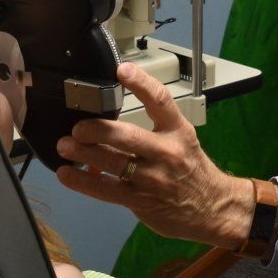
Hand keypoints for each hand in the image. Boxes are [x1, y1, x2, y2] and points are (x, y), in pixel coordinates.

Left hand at [55, 63, 253, 249]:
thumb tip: (110, 117)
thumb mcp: (181, 140)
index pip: (160, 101)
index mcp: (178, 131)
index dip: (141, 83)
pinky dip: (83, 182)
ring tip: (64, 146)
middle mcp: (166, 152)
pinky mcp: (140, 201)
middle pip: (127, 136)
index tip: (121, 70)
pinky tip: (67, 174)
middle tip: (77, 127)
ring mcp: (153, 178)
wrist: (212, 207)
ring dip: (83, 153)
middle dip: (97, 129)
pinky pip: (106, 190)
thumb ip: (153, 128)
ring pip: (112, 163)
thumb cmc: (191, 169)